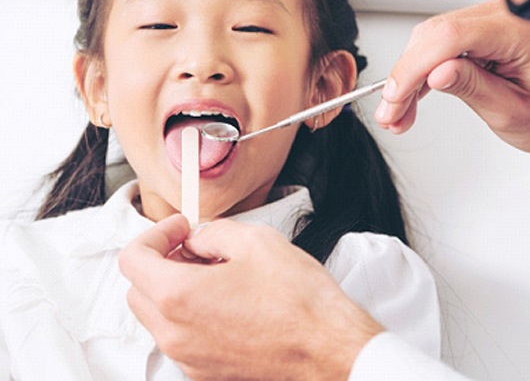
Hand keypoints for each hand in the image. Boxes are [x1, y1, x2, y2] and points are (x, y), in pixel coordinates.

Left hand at [119, 216, 382, 380]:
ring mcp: (189, 359)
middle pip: (138, 289)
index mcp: (178, 297)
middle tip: (192, 247)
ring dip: (173, 287)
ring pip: (157, 315)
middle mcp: (176, 334)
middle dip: (160, 261)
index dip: (154, 234)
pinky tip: (225, 299)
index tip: (179, 229)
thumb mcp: (254, 240)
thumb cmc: (298, 299)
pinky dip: (188, 312)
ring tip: (213, 271)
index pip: (132, 259)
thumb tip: (197, 240)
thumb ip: (212, 233)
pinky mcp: (206, 373)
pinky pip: (180, 336)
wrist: (330, 349)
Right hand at [374, 0, 529, 151]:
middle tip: (391, 113)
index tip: (395, 97)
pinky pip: (440, 43)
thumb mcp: (515, 111)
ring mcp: (491, 19)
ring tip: (399, 111)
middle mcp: (505, 15)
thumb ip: (473, 88)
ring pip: (430, 39)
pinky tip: (412, 95)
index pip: (450, 37)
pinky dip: (422, 71)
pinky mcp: (481, 29)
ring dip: (409, 77)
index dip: (413, 67)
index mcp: (520, 31)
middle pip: (433, 35)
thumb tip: (434, 74)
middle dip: (404, 77)